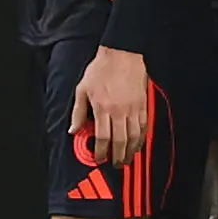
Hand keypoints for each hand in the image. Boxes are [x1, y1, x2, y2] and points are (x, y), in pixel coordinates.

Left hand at [71, 46, 150, 166]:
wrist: (121, 54)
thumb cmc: (101, 69)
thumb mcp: (82, 89)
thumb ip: (78, 111)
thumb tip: (74, 129)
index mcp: (103, 108)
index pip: (103, 137)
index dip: (101, 151)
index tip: (100, 158)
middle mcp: (119, 111)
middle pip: (120, 141)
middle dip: (117, 156)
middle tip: (116, 164)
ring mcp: (133, 109)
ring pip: (134, 136)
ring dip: (131, 150)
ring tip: (127, 158)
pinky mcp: (143, 105)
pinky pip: (144, 126)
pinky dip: (141, 138)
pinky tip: (138, 144)